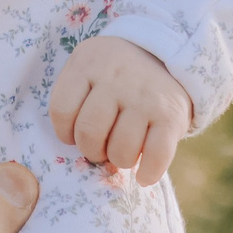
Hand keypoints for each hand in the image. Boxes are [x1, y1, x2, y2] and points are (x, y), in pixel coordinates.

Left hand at [49, 35, 192, 186]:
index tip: (75, 132)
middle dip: (91, 150)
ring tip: (123, 149)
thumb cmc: (114, 73)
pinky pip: (156, 156)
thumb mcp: (87, 66)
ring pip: (121, 150)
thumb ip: (73, 97)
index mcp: (88, 63)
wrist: (164, 57)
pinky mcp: (171, 116)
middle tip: (101, 145)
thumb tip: (72, 145)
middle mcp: (116, 78)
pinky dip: (148, 173)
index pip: (61, 110)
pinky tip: (144, 175)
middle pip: (89, 132)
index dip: (65, 132)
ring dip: (119, 159)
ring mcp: (145, 97)